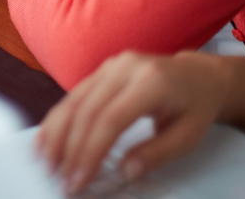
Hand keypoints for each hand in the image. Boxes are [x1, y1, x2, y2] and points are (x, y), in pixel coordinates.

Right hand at [36, 51, 228, 192]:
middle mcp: (125, 67)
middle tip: (59, 179)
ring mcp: (111, 65)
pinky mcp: (102, 69)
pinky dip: (59, 119)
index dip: (90, 151)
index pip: (111, 119)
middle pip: (87, 109)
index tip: (79, 180)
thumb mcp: (187, 137)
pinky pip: (75, 94)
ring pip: (74, 100)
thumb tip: (125, 171)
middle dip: (69, 148)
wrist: (198, 77)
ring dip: (56, 134)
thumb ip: (156, 154)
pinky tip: (47, 139)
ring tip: (45, 163)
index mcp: (150, 82)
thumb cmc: (195, 107)